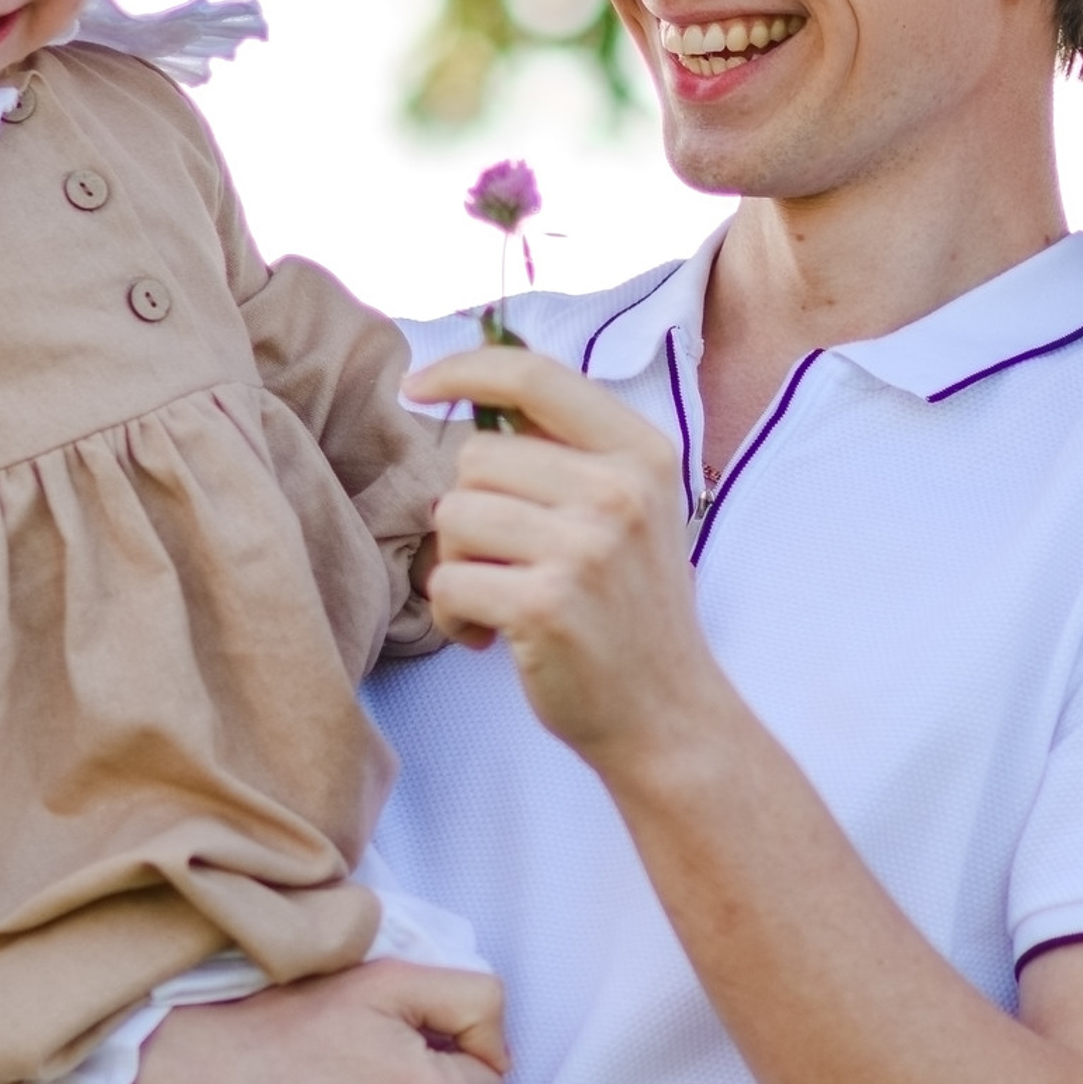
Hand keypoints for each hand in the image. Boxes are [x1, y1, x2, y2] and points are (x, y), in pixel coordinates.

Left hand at [402, 348, 722, 766]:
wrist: (666, 713)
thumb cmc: (629, 608)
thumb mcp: (629, 510)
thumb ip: (567, 452)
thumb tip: (473, 394)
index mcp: (642, 453)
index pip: (536, 377)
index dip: (464, 370)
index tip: (416, 384)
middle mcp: (620, 491)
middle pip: (477, 457)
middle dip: (470, 510)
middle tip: (506, 561)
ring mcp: (585, 548)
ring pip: (454, 516)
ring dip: (458, 565)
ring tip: (502, 600)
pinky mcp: (546, 605)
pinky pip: (448, 584)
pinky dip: (454, 617)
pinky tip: (490, 636)